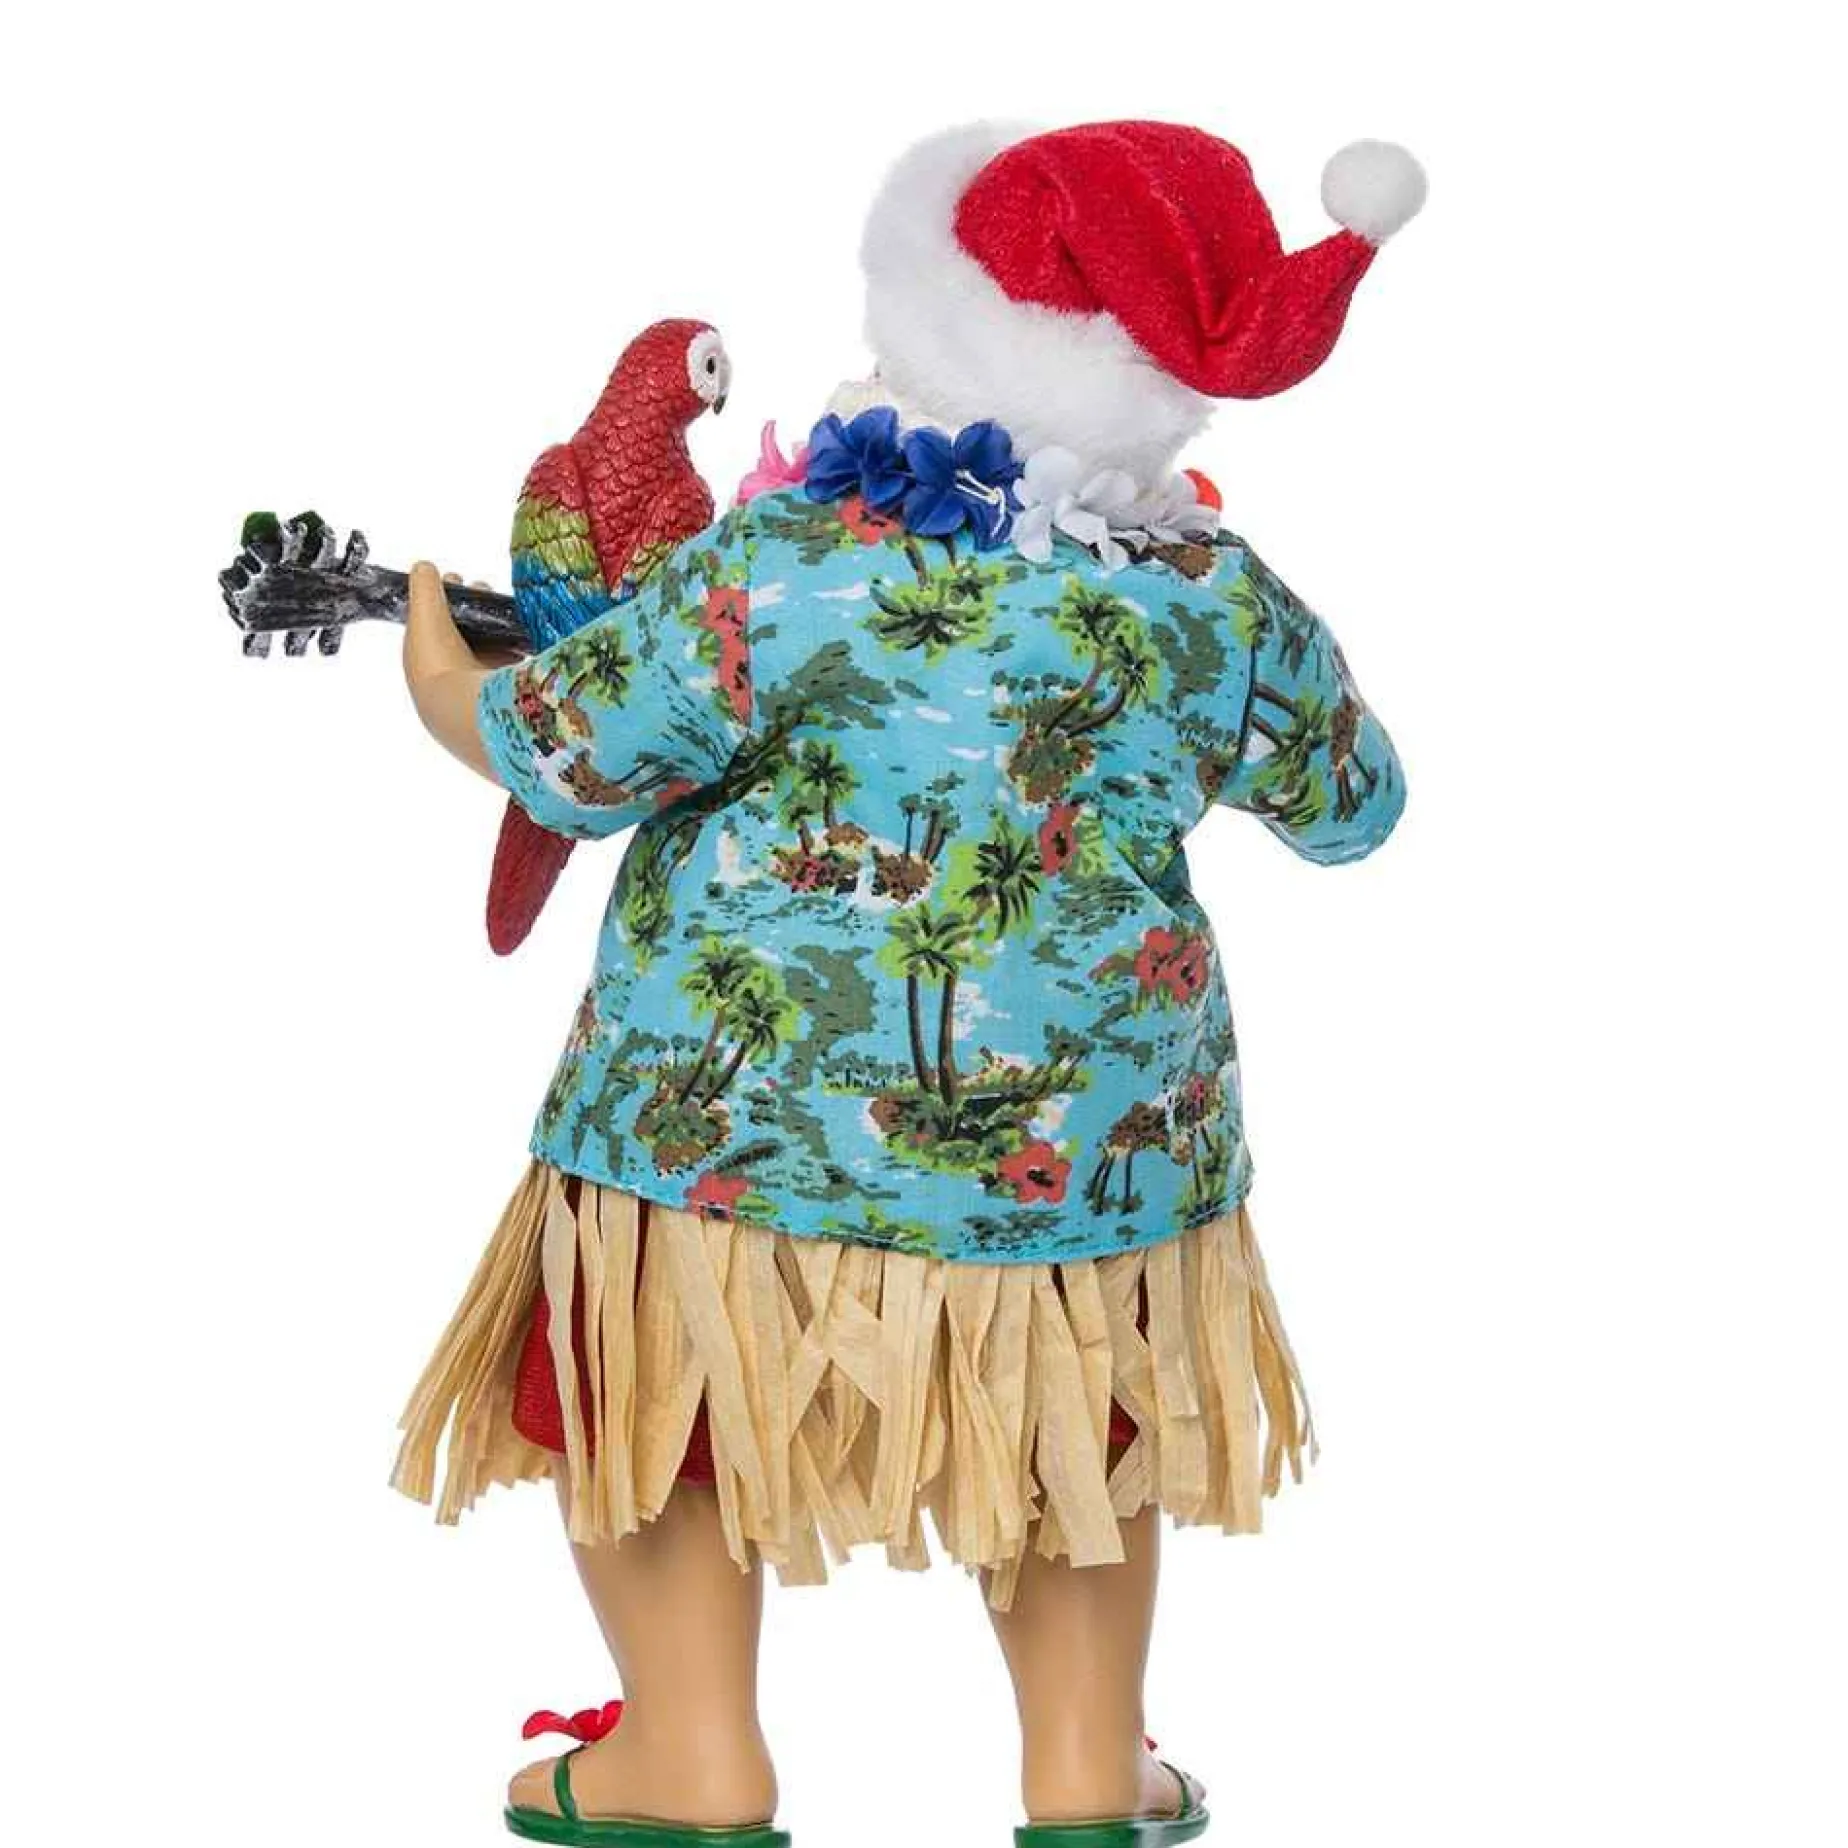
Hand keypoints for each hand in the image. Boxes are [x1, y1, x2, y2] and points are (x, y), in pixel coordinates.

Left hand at [404, 562, 499, 780]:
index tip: (459, 578)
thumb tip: (422, 567)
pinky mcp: (508, 699)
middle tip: (486, 588)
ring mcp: (480, 692)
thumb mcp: (424, 617)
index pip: (434, 624)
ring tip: (510, 607)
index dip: (445, 598)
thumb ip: (422, 589)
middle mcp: (450, 681)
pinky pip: (514, 666)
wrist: (470, 712)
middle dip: (475, 609)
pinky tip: (528, 633)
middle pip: (463, 636)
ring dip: (499, 627)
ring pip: (490, 650)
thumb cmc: (440, 666)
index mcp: (424, 665)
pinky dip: (520, 648)